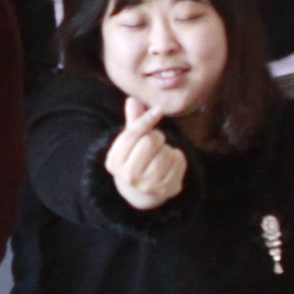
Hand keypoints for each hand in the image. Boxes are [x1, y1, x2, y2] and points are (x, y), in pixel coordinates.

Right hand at [104, 94, 187, 210]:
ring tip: (160, 154)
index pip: (131, 135)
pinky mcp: (167, 190)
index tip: (159, 110)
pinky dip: (178, 157)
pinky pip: (179, 162)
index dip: (146, 119)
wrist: (140, 193)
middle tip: (155, 141)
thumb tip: (132, 99)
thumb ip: (132, 122)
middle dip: (156, 137)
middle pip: (149, 142)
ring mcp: (148, 185)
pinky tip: (170, 162)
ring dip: (166, 148)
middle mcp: (129, 176)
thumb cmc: (135, 160)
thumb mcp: (129, 143)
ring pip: (165, 152)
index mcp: (114, 162)